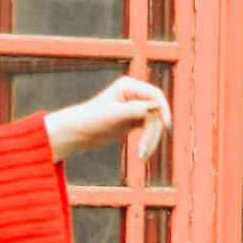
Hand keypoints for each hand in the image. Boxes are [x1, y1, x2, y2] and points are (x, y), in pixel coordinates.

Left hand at [44, 76, 171, 164]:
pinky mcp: (133, 121)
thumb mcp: (113, 115)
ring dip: (151, 140)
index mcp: (128, 86)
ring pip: (154, 123)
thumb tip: (156, 106)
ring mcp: (135, 107)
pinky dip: (148, 142)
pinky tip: (142, 155)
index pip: (155, 95)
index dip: (163, 110)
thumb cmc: (91, 120)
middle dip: (153, 132)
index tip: (166, 126)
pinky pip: (148, 130)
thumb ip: (135, 109)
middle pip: (156, 112)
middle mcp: (134, 94)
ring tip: (142, 157)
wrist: (76, 133)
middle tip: (143, 151)